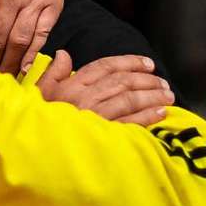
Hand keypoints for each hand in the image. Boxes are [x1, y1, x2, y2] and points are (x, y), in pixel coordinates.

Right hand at [36, 52, 173, 124]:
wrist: (37, 150)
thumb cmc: (38, 122)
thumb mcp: (39, 93)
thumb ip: (53, 73)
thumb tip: (63, 54)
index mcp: (71, 86)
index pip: (105, 67)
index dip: (129, 62)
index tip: (147, 64)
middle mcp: (85, 97)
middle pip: (122, 82)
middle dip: (146, 80)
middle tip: (162, 81)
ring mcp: (95, 116)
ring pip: (129, 99)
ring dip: (152, 96)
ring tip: (167, 95)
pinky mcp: (104, 135)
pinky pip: (130, 122)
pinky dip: (148, 116)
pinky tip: (160, 113)